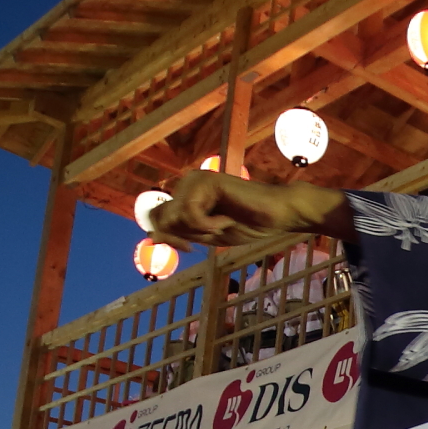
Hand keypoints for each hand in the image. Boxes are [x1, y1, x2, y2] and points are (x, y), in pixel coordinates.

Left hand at [150, 170, 350, 246]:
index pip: (157, 217)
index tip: (189, 248)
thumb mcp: (206, 236)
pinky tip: (227, 218)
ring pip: (176, 218)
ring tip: (224, 223)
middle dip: (186, 235)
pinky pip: (191, 214)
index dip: (167, 237)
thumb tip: (150, 236)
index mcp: (186, 195)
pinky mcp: (205, 181)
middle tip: (213, 232)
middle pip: (163, 220)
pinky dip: (209, 225)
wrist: (276, 215)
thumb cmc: (247, 224)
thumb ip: (179, 234)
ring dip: (201, 230)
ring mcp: (195, 180)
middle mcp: (187, 184)